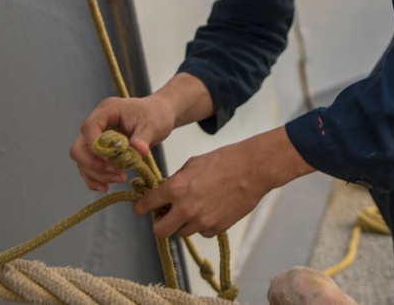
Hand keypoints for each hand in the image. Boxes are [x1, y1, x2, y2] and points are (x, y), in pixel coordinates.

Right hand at [70, 94, 174, 191]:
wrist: (160, 115)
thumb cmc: (155, 114)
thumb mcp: (152, 124)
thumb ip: (143, 137)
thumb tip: (139, 150)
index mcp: (107, 110)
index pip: (89, 128)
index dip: (96, 147)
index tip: (112, 159)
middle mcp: (97, 124)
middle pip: (79, 148)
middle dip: (93, 164)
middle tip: (114, 171)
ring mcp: (95, 138)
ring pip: (82, 161)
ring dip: (97, 174)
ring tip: (120, 178)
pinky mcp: (100, 151)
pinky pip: (89, 168)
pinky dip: (95, 179)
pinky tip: (107, 187)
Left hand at [132, 127, 315, 238]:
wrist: (253, 168)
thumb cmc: (223, 160)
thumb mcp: (192, 164)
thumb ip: (176, 180)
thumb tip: (165, 192)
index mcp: (175, 189)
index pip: (147, 206)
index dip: (141, 208)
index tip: (141, 209)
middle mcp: (185, 209)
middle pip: (160, 231)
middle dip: (160, 223)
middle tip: (166, 214)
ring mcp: (202, 221)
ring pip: (182, 232)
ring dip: (183, 223)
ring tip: (195, 207)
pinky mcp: (217, 228)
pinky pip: (202, 232)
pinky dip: (203, 224)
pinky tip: (212, 209)